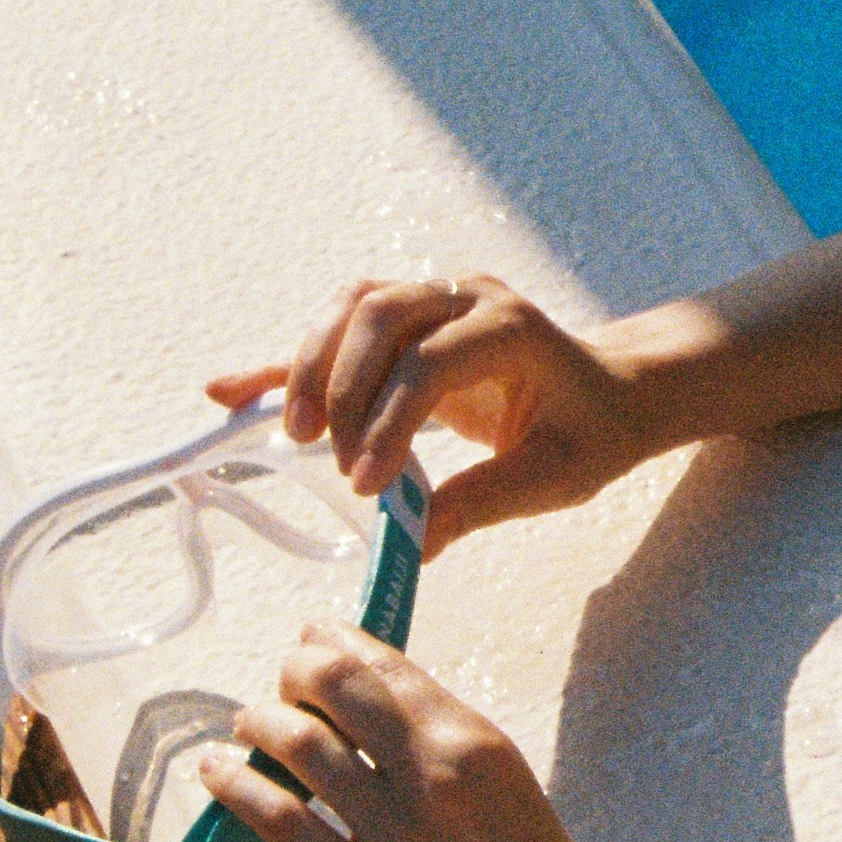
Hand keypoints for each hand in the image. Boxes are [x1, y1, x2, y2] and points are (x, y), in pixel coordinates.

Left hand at [203, 626, 638, 841]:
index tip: (313, 637)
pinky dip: (236, 786)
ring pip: (296, 747)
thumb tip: (388, 729)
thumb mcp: (519, 798)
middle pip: (332, 688)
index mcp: (481, 746)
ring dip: (258, 725)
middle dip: (294, 672)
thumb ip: (457, 759)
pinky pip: (277, 822)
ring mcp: (390, 837)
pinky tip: (218, 774)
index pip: (387, 666)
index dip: (336, 641)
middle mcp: (433, 777)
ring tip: (246, 727)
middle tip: (281, 684)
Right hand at [205, 274, 654, 552]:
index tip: (367, 488)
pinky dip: (286, 361)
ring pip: (349, 308)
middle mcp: (467, 297)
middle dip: (341, 387)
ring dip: (310, 365)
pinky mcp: (404, 321)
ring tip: (293, 434)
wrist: (614, 390)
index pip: (431, 362)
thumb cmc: (592, 430)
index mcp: (512, 328)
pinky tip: (227, 390)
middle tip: (330, 461)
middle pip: (378, 313)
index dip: (390, 422)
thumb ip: (481, 503)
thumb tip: (412, 544)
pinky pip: (336, 330)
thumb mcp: (554, 476)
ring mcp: (433, 298)